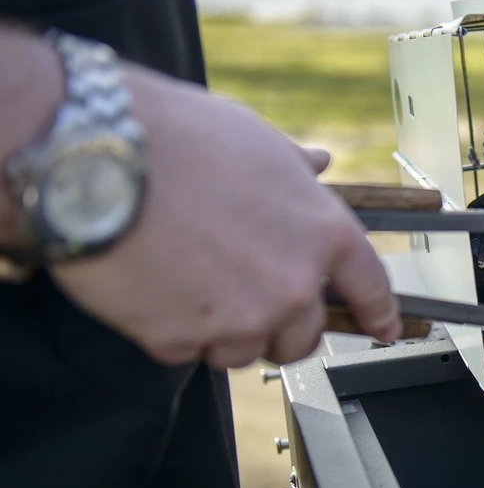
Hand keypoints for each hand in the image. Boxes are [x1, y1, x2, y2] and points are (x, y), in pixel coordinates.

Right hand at [47, 61, 400, 369]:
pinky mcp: (181, 340)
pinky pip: (185, 351)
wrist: (94, 156)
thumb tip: (318, 164)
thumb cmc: (175, 136)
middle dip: (281, 325)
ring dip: (222, 330)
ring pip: (243, 351)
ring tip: (188, 281)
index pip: (371, 287)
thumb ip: (294, 168)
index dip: (380, 312)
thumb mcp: (255, 140)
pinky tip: (152, 287)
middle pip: (303, 336)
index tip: (385, 328)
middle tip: (246, 298)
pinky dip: (171, 331)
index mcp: (322, 233)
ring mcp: (238, 318)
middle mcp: (291, 285)